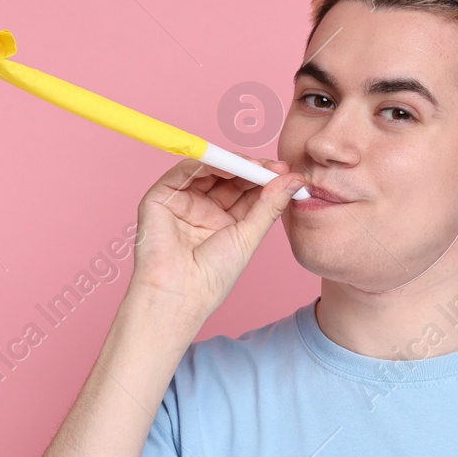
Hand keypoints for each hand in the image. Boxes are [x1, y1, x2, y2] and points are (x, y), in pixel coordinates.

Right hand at [127, 157, 306, 323]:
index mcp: (223, 221)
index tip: (287, 172)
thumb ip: (270, 206)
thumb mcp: (248, 237)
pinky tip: (228, 166)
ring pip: (208, 170)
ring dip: (233, 164)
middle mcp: (202, 208)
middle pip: (229, 176)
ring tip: (254, 166)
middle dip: (252, 168)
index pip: (246, 190)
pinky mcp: (161, 196)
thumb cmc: (211, 276)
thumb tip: (296, 180)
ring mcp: (181, 201)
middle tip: (274, 166)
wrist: (179, 293)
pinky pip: (184, 171)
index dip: (265, 179)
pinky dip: (206, 163)